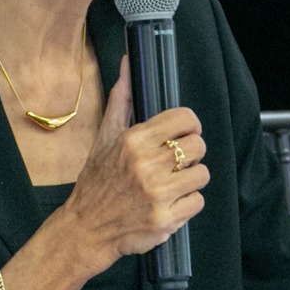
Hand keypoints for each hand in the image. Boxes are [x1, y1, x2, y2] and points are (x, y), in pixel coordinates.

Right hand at [54, 57, 209, 268]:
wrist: (87, 227)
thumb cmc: (97, 181)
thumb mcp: (105, 137)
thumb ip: (121, 100)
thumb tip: (128, 62)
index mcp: (134, 140)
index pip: (185, 119)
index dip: (190, 125)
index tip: (185, 133)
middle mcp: (146, 165)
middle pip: (198, 146)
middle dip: (190, 153)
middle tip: (176, 161)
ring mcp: (157, 194)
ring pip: (202, 174)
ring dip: (190, 179)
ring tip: (173, 182)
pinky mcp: (165, 219)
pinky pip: (197, 201)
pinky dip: (187, 203)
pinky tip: (170, 202)